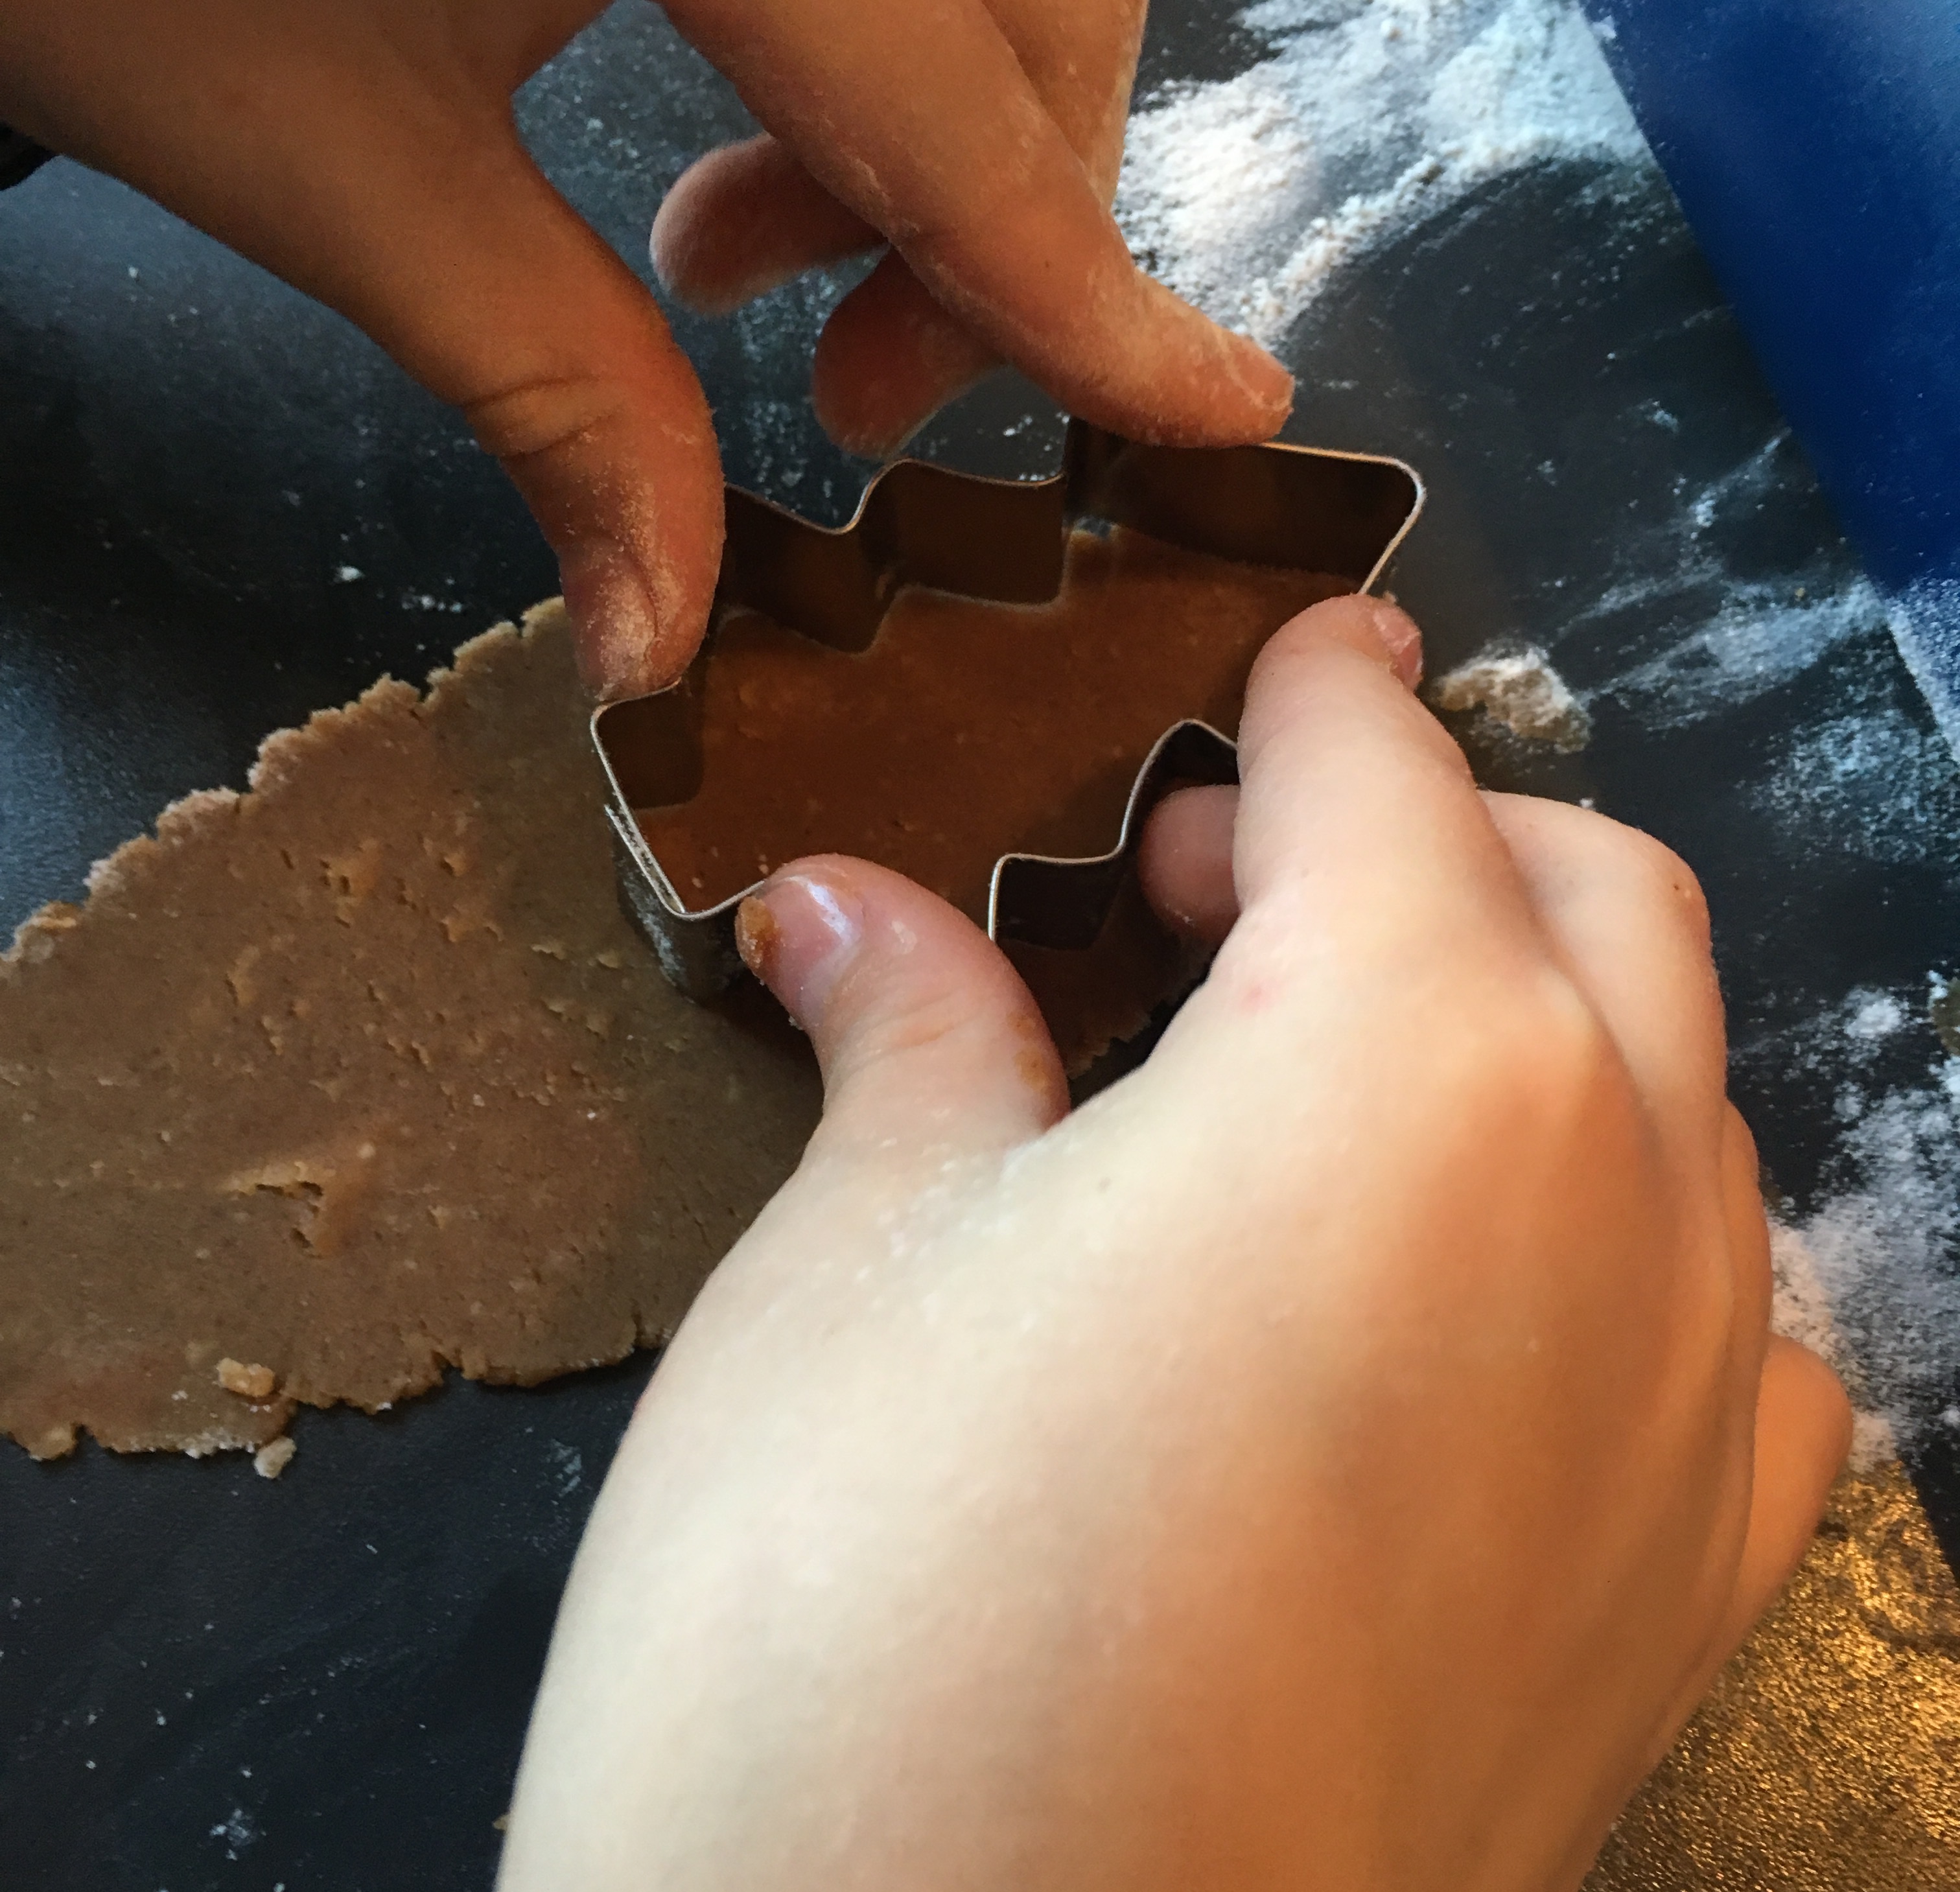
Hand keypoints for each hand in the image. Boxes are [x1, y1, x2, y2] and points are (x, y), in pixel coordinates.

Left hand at [0, 0, 1289, 696]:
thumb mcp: (329, 166)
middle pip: (1022, 10)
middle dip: (999, 228)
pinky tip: (747, 127)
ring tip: (750, 267)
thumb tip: (670, 635)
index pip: (963, 115)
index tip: (1222, 412)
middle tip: (865, 399)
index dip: (1093, 293)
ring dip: (941, 134)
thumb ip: (554, 396)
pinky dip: (878, 43)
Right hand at [484, 598, 1850, 1891]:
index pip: (1384, 776)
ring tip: (1325, 1084)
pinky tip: (1475, 1300)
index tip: (1283, 652)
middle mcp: (1616, 1209)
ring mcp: (1685, 1431)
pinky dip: (1624, 1243)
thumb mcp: (843, 1275)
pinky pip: (1732, 1342)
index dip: (1313, 692)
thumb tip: (844, 909)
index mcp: (1414, 1058)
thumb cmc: (845, 1627)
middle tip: (1213, 898)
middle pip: (1589, 900)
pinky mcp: (1680, 1620)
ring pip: (1683, 1104)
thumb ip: (908, 1046)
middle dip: (1423, 832)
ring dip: (1533, 1021)